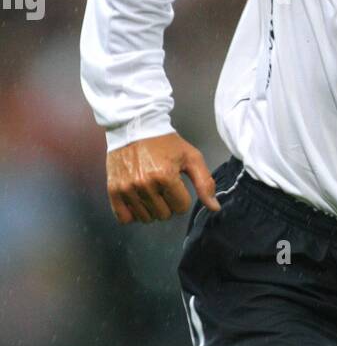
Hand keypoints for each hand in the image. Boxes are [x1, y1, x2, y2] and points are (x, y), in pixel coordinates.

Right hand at [106, 132, 220, 224]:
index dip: (182, 198)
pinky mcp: (113, 190)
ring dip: (151, 208)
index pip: (181, 208)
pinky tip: (137, 200)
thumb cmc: (165, 142)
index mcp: (165, 176)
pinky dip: (132, 213)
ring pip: (146, 218)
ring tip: (150, 190)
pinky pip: (124, 218)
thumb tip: (215, 207)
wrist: (135, 127)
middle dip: (167, 203)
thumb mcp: (191, 157)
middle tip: (162, 187)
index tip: (176, 184)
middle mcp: (144, 184)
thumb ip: (205, 183)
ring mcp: (127, 188)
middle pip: (164, 215)